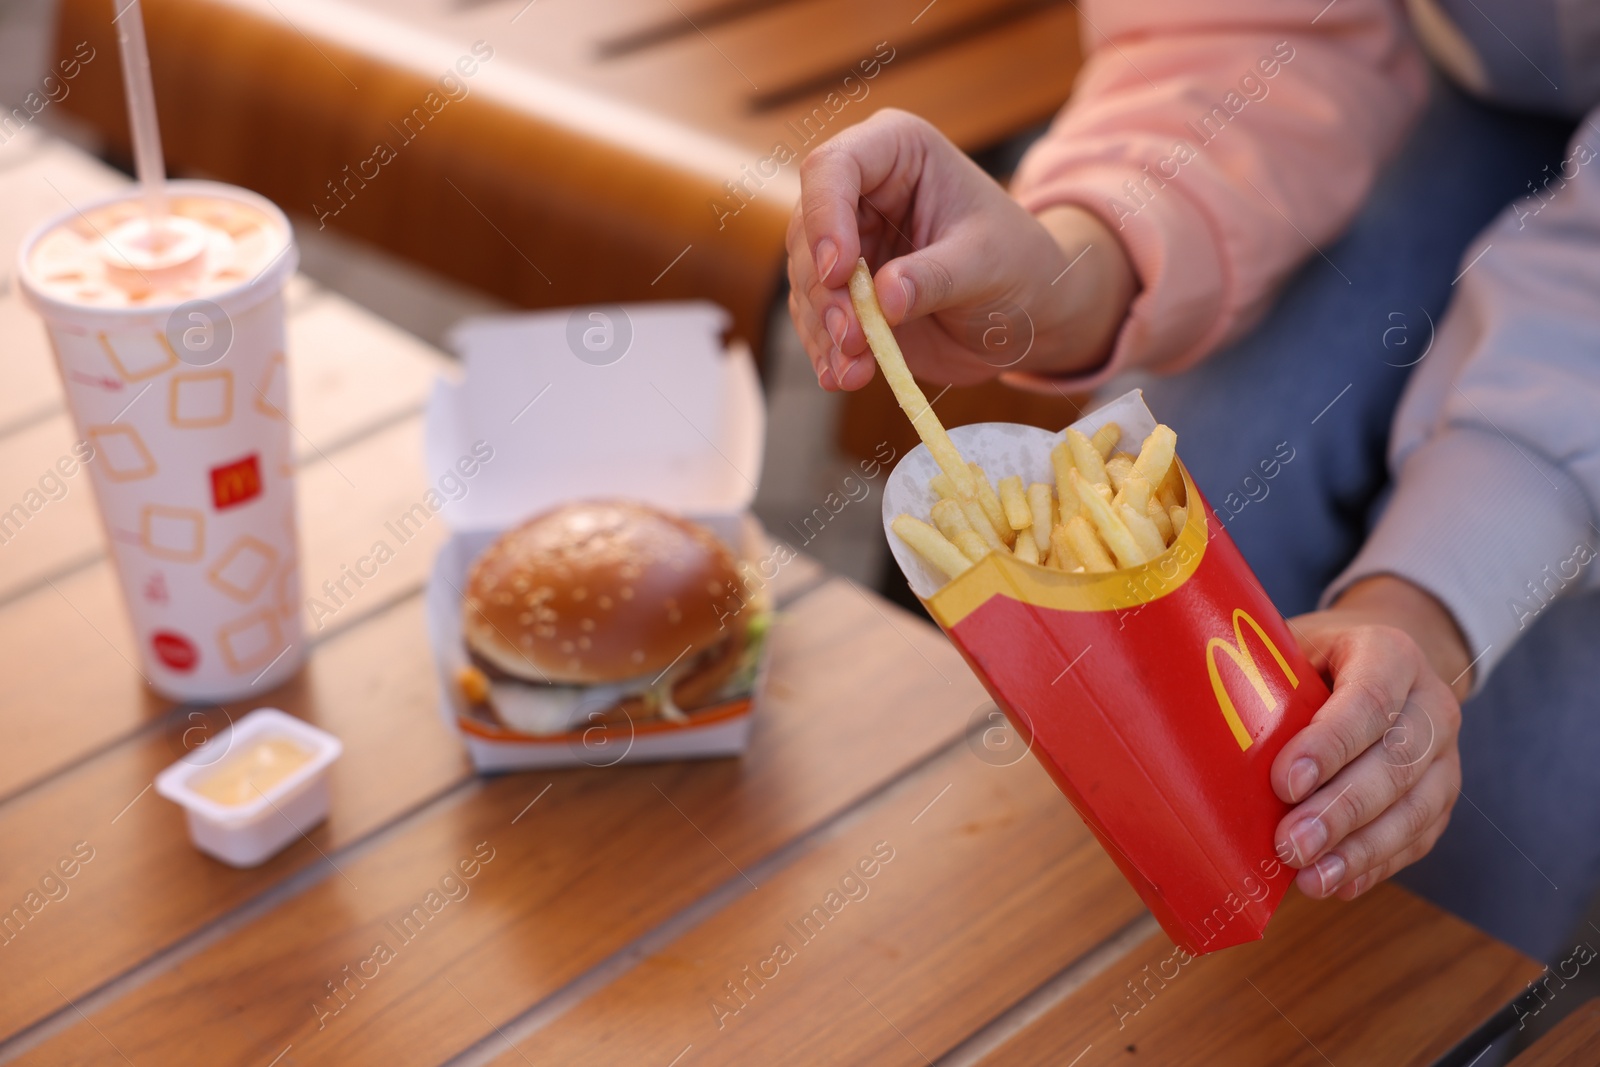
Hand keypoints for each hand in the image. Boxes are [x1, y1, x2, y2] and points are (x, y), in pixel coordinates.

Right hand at [785, 108, 1136, 390]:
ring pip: (806, 282)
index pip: (832, 167)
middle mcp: (859, 193)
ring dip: (824, 329)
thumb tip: (883, 299)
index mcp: (896, 152)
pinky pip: (817, 320)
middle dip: (825, 291)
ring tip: (854, 370)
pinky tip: (843, 376)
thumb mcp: (987, 263)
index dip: (825, 217)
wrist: (1029, 313)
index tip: (840, 272)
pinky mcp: (845, 295)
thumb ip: (935, 277)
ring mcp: (847, 246)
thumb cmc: (1019, 264)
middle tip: (853, 337)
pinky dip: (827, 351)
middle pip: (808, 232)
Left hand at [1271, 576, 1469, 899]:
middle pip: (1396, 762)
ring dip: (1360, 849)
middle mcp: (1430, 702)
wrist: (1380, 665)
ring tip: (1311, 878)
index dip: (1330, 744)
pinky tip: (1337, 882)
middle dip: (1341, 809)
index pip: (1370, 698)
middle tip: (1290, 845)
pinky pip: (1417, 836)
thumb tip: (1175, 720)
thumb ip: (1254, 675)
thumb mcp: (1288, 647)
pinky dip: (1375, 863)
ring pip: (1415, 807)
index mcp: (1390, 653)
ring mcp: (1445, 753)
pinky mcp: (1441, 795)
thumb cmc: (1314, 659)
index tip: (1285, 783)